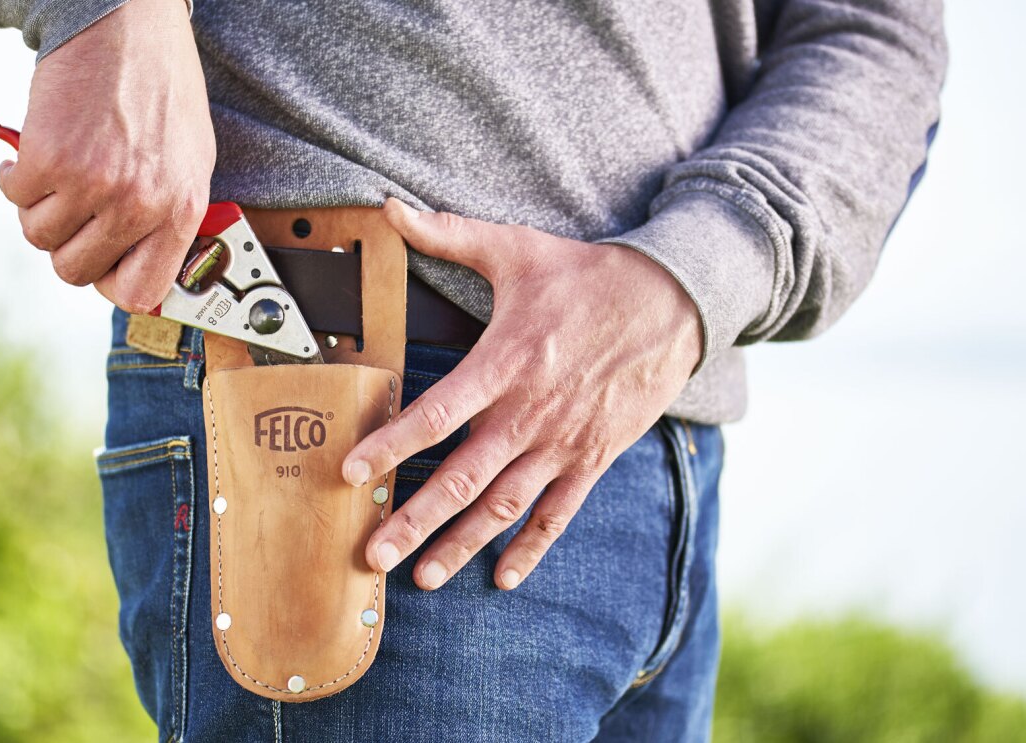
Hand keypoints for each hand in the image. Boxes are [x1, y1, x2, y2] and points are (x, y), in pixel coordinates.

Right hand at [0, 0, 214, 312]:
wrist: (128, 22)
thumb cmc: (161, 87)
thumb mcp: (190, 159)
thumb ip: (169, 215)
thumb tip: (145, 266)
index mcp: (181, 210)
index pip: (142, 293)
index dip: (112, 284)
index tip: (102, 264)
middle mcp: (140, 205)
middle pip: (77, 271)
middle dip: (65, 245)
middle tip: (69, 213)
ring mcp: (94, 185)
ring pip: (39, 236)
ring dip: (38, 208)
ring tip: (56, 174)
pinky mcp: (50, 159)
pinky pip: (15, 197)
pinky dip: (14, 178)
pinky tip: (34, 151)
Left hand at [345, 198, 702, 590]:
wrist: (673, 302)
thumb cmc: (586, 277)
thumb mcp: (517, 249)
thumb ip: (449, 233)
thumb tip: (391, 206)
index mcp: (504, 364)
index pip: (435, 414)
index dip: (391, 446)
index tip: (352, 474)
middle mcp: (529, 413)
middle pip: (461, 478)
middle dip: (413, 521)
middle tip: (374, 556)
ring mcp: (562, 442)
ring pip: (503, 505)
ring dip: (461, 545)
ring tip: (422, 579)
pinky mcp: (592, 458)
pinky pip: (557, 513)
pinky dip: (530, 547)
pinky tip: (503, 578)